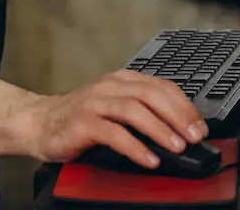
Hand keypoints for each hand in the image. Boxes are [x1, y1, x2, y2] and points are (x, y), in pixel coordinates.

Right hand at [19, 70, 207, 168]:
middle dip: (178, 115)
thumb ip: (141, 112)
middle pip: (151, 94)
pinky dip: (135, 147)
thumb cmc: (80, 118)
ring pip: (134, 110)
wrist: (40, 122)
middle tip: (193, 136)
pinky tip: (148, 158)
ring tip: (176, 147)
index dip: (184, 105)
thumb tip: (178, 130)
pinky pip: (114, 133)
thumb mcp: (114, 108)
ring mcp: (95, 102)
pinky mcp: (83, 122)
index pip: (161, 85)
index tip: (199, 126)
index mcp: (122, 80)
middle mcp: (110, 86)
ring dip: (160, 129)